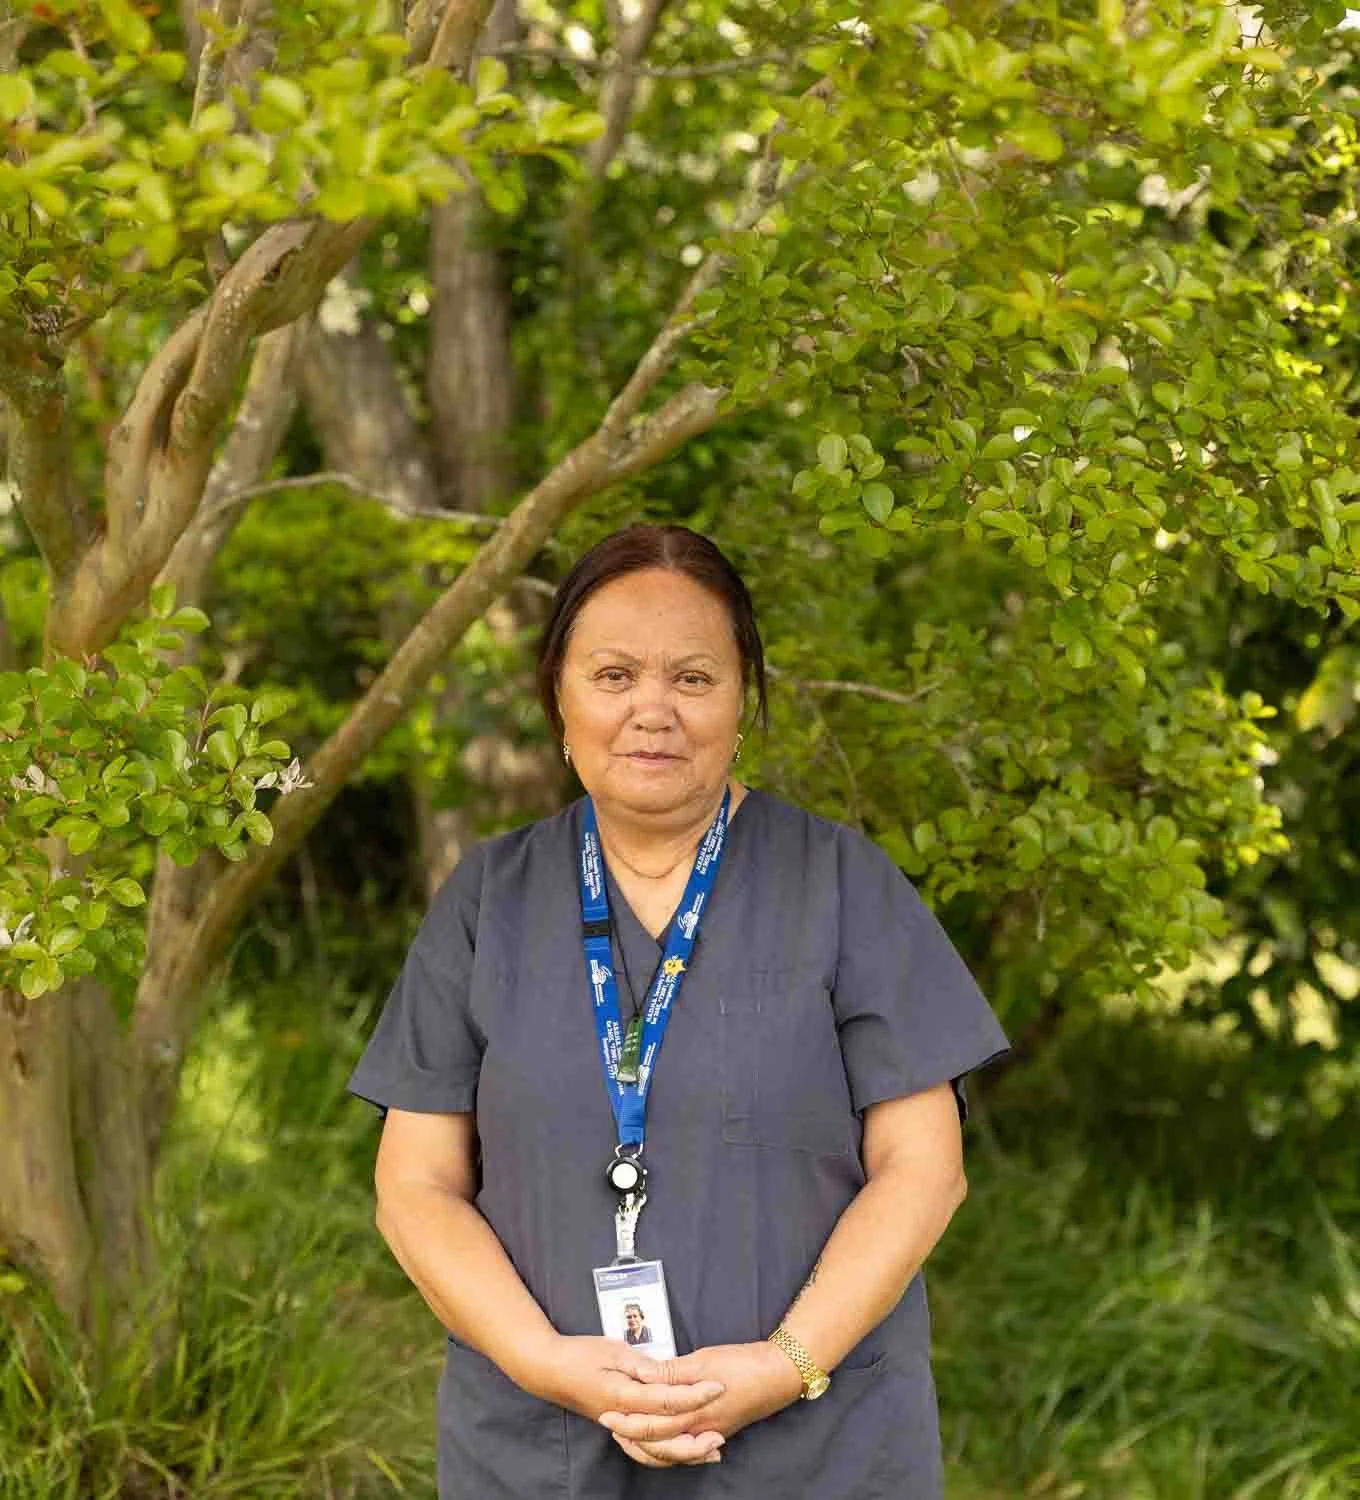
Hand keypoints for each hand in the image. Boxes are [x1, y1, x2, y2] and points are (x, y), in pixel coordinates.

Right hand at [527, 1334, 726, 1464]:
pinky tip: (687, 1451)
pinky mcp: (621, 1427)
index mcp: (623, 1395)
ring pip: (657, 1449)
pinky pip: (647, 1449)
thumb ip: (642, 1364)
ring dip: (686, 1451)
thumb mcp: (613, 1350)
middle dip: (696, 1434)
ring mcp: (621, 1426)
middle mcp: (623, 1417)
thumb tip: (667, 1372)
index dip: (694, 1394)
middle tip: (724, 1431)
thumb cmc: (580, 1354)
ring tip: (713, 1449)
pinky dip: (669, 1453)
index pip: (666, 1399)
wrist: (550, 1371)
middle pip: (665, 1434)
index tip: (718, 1387)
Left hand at [600, 1341, 802, 1464]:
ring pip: (672, 1451)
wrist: (778, 1374)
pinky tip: (663, 1443)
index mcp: (694, 1412)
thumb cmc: (742, 1363)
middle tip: (609, 1425)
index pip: (653, 1425)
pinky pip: (687, 1448)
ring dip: (648, 1444)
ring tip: (628, 1434)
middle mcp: (699, 1429)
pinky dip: (671, 1448)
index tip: (607, 1413)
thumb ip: (672, 1371)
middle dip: (631, 1435)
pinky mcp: (716, 1430)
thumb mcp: (704, 1360)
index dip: (628, 1421)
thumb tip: (642, 1374)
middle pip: (658, 1442)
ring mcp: (709, 1433)